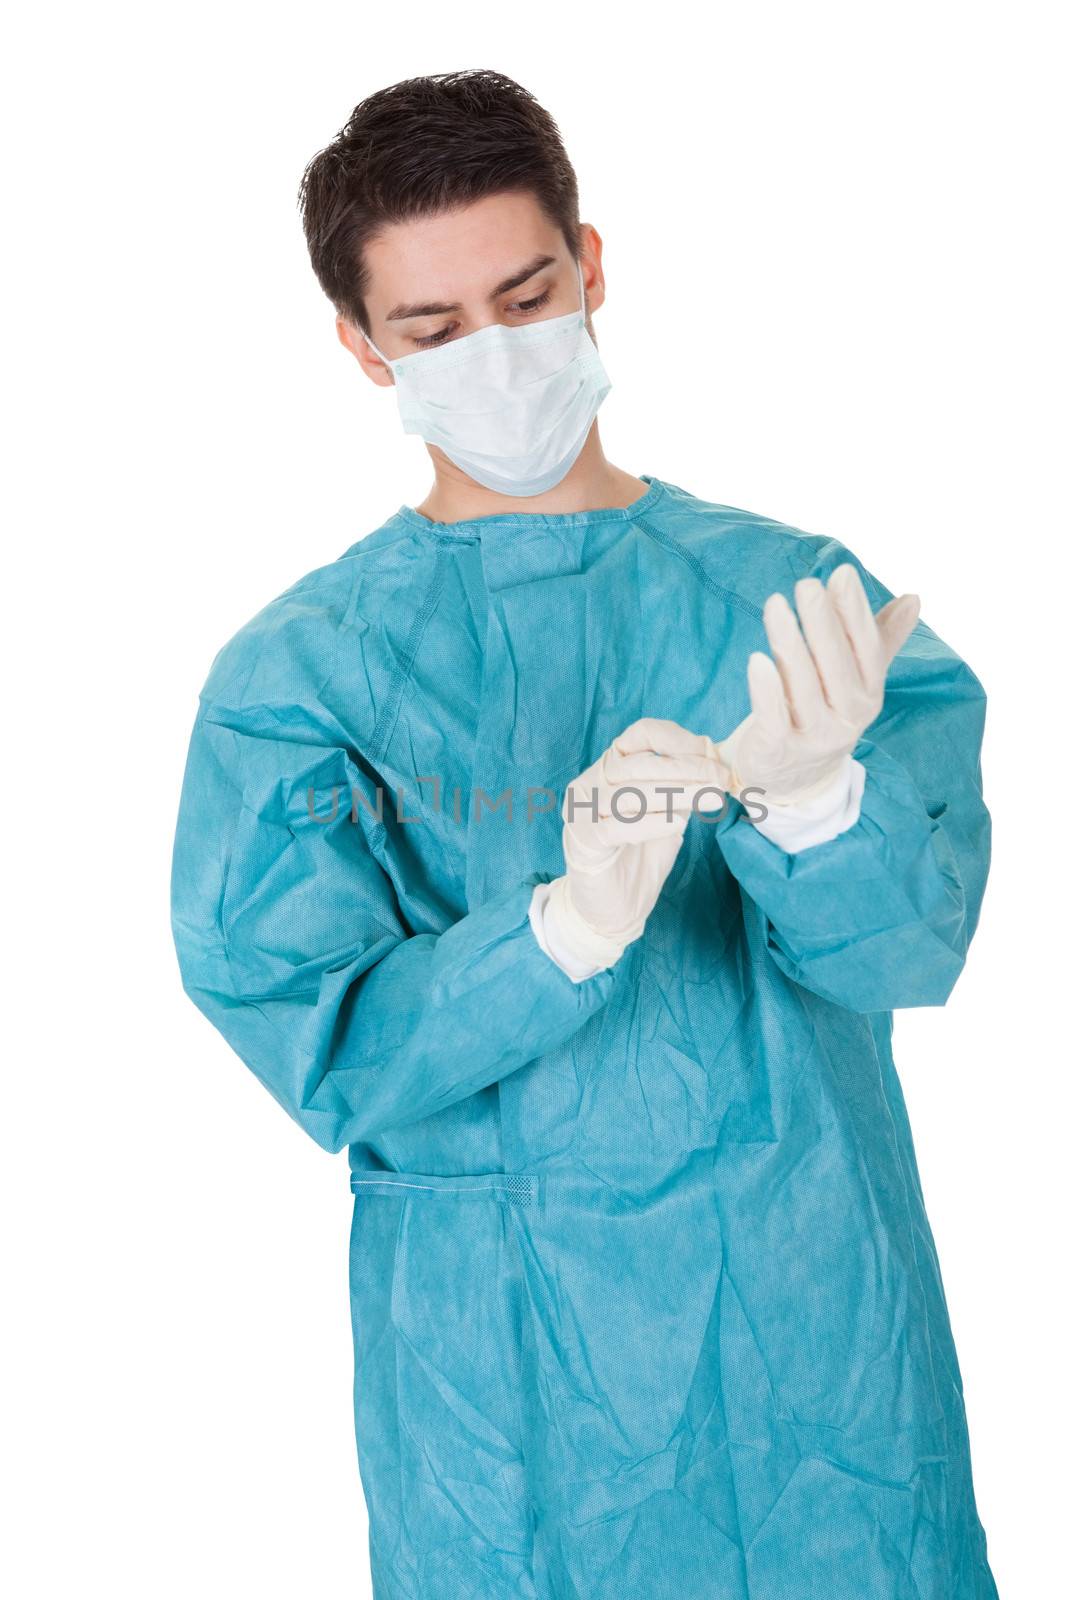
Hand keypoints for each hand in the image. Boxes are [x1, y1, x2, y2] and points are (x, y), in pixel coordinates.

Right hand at [545, 718, 729, 966]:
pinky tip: (678, 824)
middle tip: (720, 781)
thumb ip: (684, 789)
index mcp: (610, 768)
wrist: (613, 909)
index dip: (678, 740)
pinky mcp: (583, 841)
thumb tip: (716, 764)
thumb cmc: (641, 858)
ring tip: (709, 799)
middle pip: (640, 762)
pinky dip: (652, 823)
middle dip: (687, 770)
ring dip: (676, 793)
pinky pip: (619, 825)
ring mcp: (582, 811)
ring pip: (630, 791)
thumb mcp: (669, 815)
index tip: (711, 756)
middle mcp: (591, 782)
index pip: (641, 734)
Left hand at [717, 564, 920, 806]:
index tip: (841, 574)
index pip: (865, 648)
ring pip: (803, 686)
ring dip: (789, 644)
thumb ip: (879, 638)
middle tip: (807, 585)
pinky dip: (767, 689)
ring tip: (775, 605)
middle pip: (835, 665)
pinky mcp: (779, 751)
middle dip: (822, 623)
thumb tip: (914, 598)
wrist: (792, 779)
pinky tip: (757, 659)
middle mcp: (847, 717)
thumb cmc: (822, 713)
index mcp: (868, 694)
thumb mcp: (855, 680)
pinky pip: (774, 717)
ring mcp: (815, 737)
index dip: (854, 612)